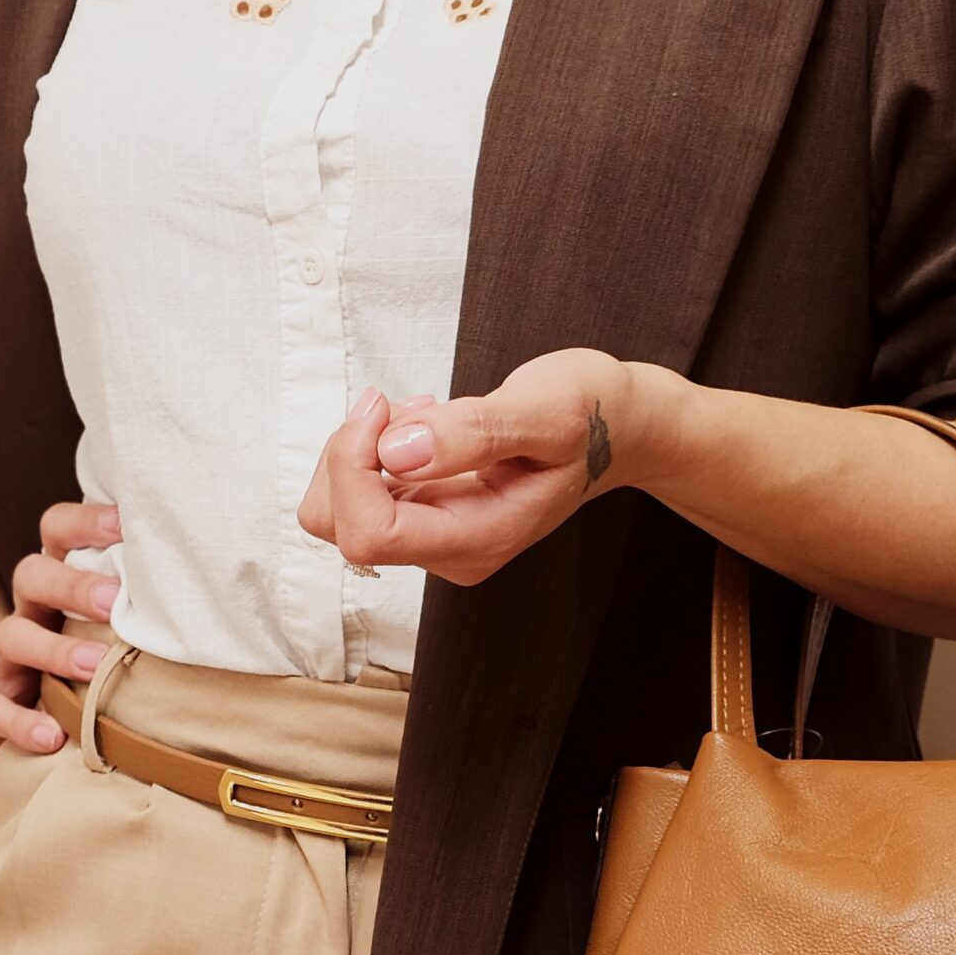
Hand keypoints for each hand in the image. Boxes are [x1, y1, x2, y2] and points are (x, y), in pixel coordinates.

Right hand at [0, 501, 123, 779]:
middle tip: (114, 600)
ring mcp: (4, 659)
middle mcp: (30, 613)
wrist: (4, 719)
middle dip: (73, 585)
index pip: (58, 534)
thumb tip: (218, 590)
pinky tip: (52, 734)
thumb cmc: (78, 665)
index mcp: (60, 586)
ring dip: (55, 649)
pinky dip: (20, 721)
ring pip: (11, 636)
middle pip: (33, 576)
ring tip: (95, 666)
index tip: (124, 524)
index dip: (84, 522)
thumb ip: (144, 608)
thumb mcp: (109, 630)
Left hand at [296, 349, 636, 585]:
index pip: (368, 533)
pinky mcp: (422, 513)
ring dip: (359, 447)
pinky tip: (424, 424)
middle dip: (348, 453)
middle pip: (338, 523)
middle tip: (402, 403)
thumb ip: (473, 433)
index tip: (385, 407)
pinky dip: (370, 446)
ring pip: (338, 507)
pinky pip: (359, 489)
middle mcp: (449, 551)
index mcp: (478, 539)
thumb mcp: (545, 411)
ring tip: (424, 412)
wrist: (617, 430)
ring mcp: (433, 536)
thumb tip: (396, 452)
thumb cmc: (591, 417)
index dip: (353, 466)